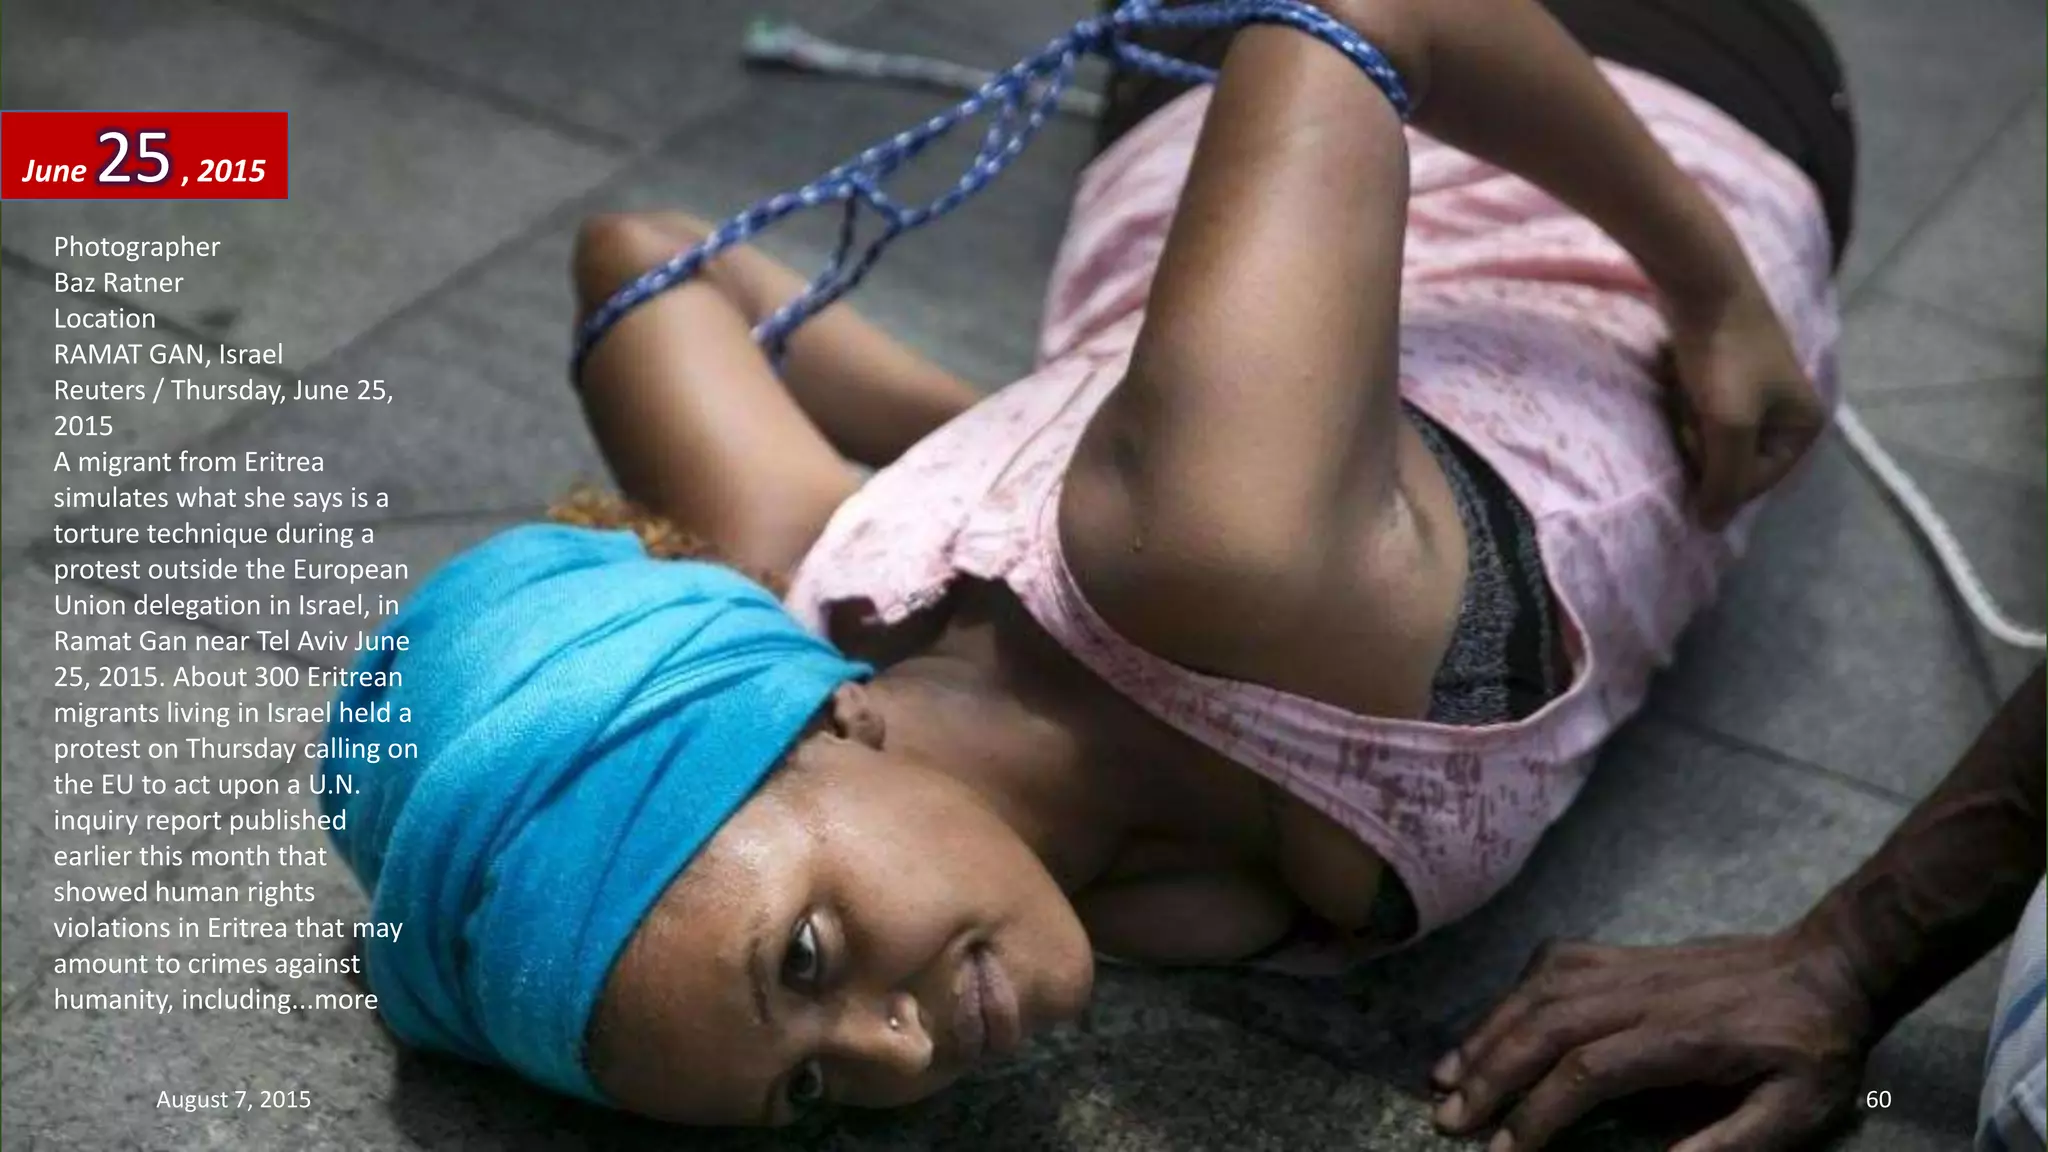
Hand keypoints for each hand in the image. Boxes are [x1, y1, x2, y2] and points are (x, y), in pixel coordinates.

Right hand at [1430, 932, 1874, 1151]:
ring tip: (1444, 1078)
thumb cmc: (1813, 1048)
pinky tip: (1488, 1028)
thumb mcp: (1800, 1111)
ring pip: (1536, 995)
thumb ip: (1733, 1143)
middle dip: (1489, 1075)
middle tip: (1449, 1119)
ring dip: (1485, 1035)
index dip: (1538, 1113)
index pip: (1588, 1070)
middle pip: (1544, 1027)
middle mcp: (1640, 992)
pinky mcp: (1619, 954)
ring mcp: (1625, 966)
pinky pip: (1547, 968)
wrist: (1826, 966)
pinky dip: (1508, 998)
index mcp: (1682, 1036)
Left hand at [1660, 280, 1825, 530]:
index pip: (1753, 484)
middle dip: (1703, 443)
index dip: (1716, 472)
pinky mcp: (1728, 373)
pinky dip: (1684, 399)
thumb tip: (1712, 528)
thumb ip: (1724, 481)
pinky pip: (1699, 409)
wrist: (1701, 284)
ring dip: (1689, 421)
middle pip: (1730, 462)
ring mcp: (1758, 392)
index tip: (1699, 437)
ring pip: (1709, 436)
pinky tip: (1679, 375)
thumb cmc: (1724, 356)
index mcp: (1805, 427)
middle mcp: (1789, 412)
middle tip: (1693, 409)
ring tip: (1686, 388)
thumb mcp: (1729, 425)